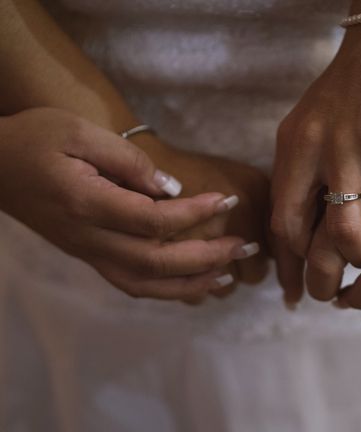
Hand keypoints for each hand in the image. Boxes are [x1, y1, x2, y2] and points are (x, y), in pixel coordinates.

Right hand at [0, 108, 251, 300]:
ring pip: (146, 285)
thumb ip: (128, 161)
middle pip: (158, 262)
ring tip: (229, 274)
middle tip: (245, 246)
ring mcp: (88, 253)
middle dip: (207, 257)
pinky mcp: (89, 256)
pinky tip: (194, 284)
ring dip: (192, 284)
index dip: (196, 214)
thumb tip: (172, 189)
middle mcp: (89, 238)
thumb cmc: (35, 140)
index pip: (154, 220)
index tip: (227, 201)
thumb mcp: (78, 132)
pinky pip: (132, 284)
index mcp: (87, 204)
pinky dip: (167, 291)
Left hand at [271, 20, 360, 276]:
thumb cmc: (354, 84)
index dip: (285, 261)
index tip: (290, 290)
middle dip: (313, 273)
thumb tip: (307, 205)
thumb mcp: (314, 124)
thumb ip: (306, 163)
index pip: (278, 219)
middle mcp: (309, 151)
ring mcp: (346, 146)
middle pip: (298, 231)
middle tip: (328, 298)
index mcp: (290, 150)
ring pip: (344, 226)